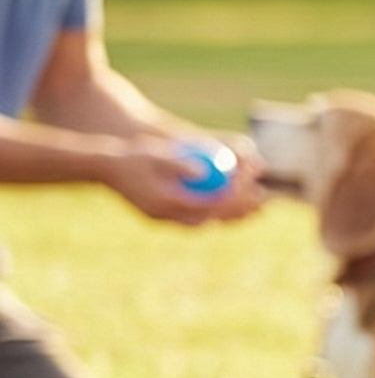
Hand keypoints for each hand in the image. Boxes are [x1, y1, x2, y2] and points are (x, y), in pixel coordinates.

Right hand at [102, 136, 263, 225]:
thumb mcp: (155, 155)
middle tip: (264, 200)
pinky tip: (236, 205)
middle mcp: (169, 217)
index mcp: (167, 203)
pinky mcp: (168, 218)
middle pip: (213, 218)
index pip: (209, 204)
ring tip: (258, 208)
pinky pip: (200, 219)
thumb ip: (178, 165)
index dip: (233, 196)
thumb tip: (203, 171)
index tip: (251, 184)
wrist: (107, 169)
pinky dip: (219, 214)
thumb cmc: (133, 157)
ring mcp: (168, 220)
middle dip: (241, 211)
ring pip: (209, 222)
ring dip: (234, 216)